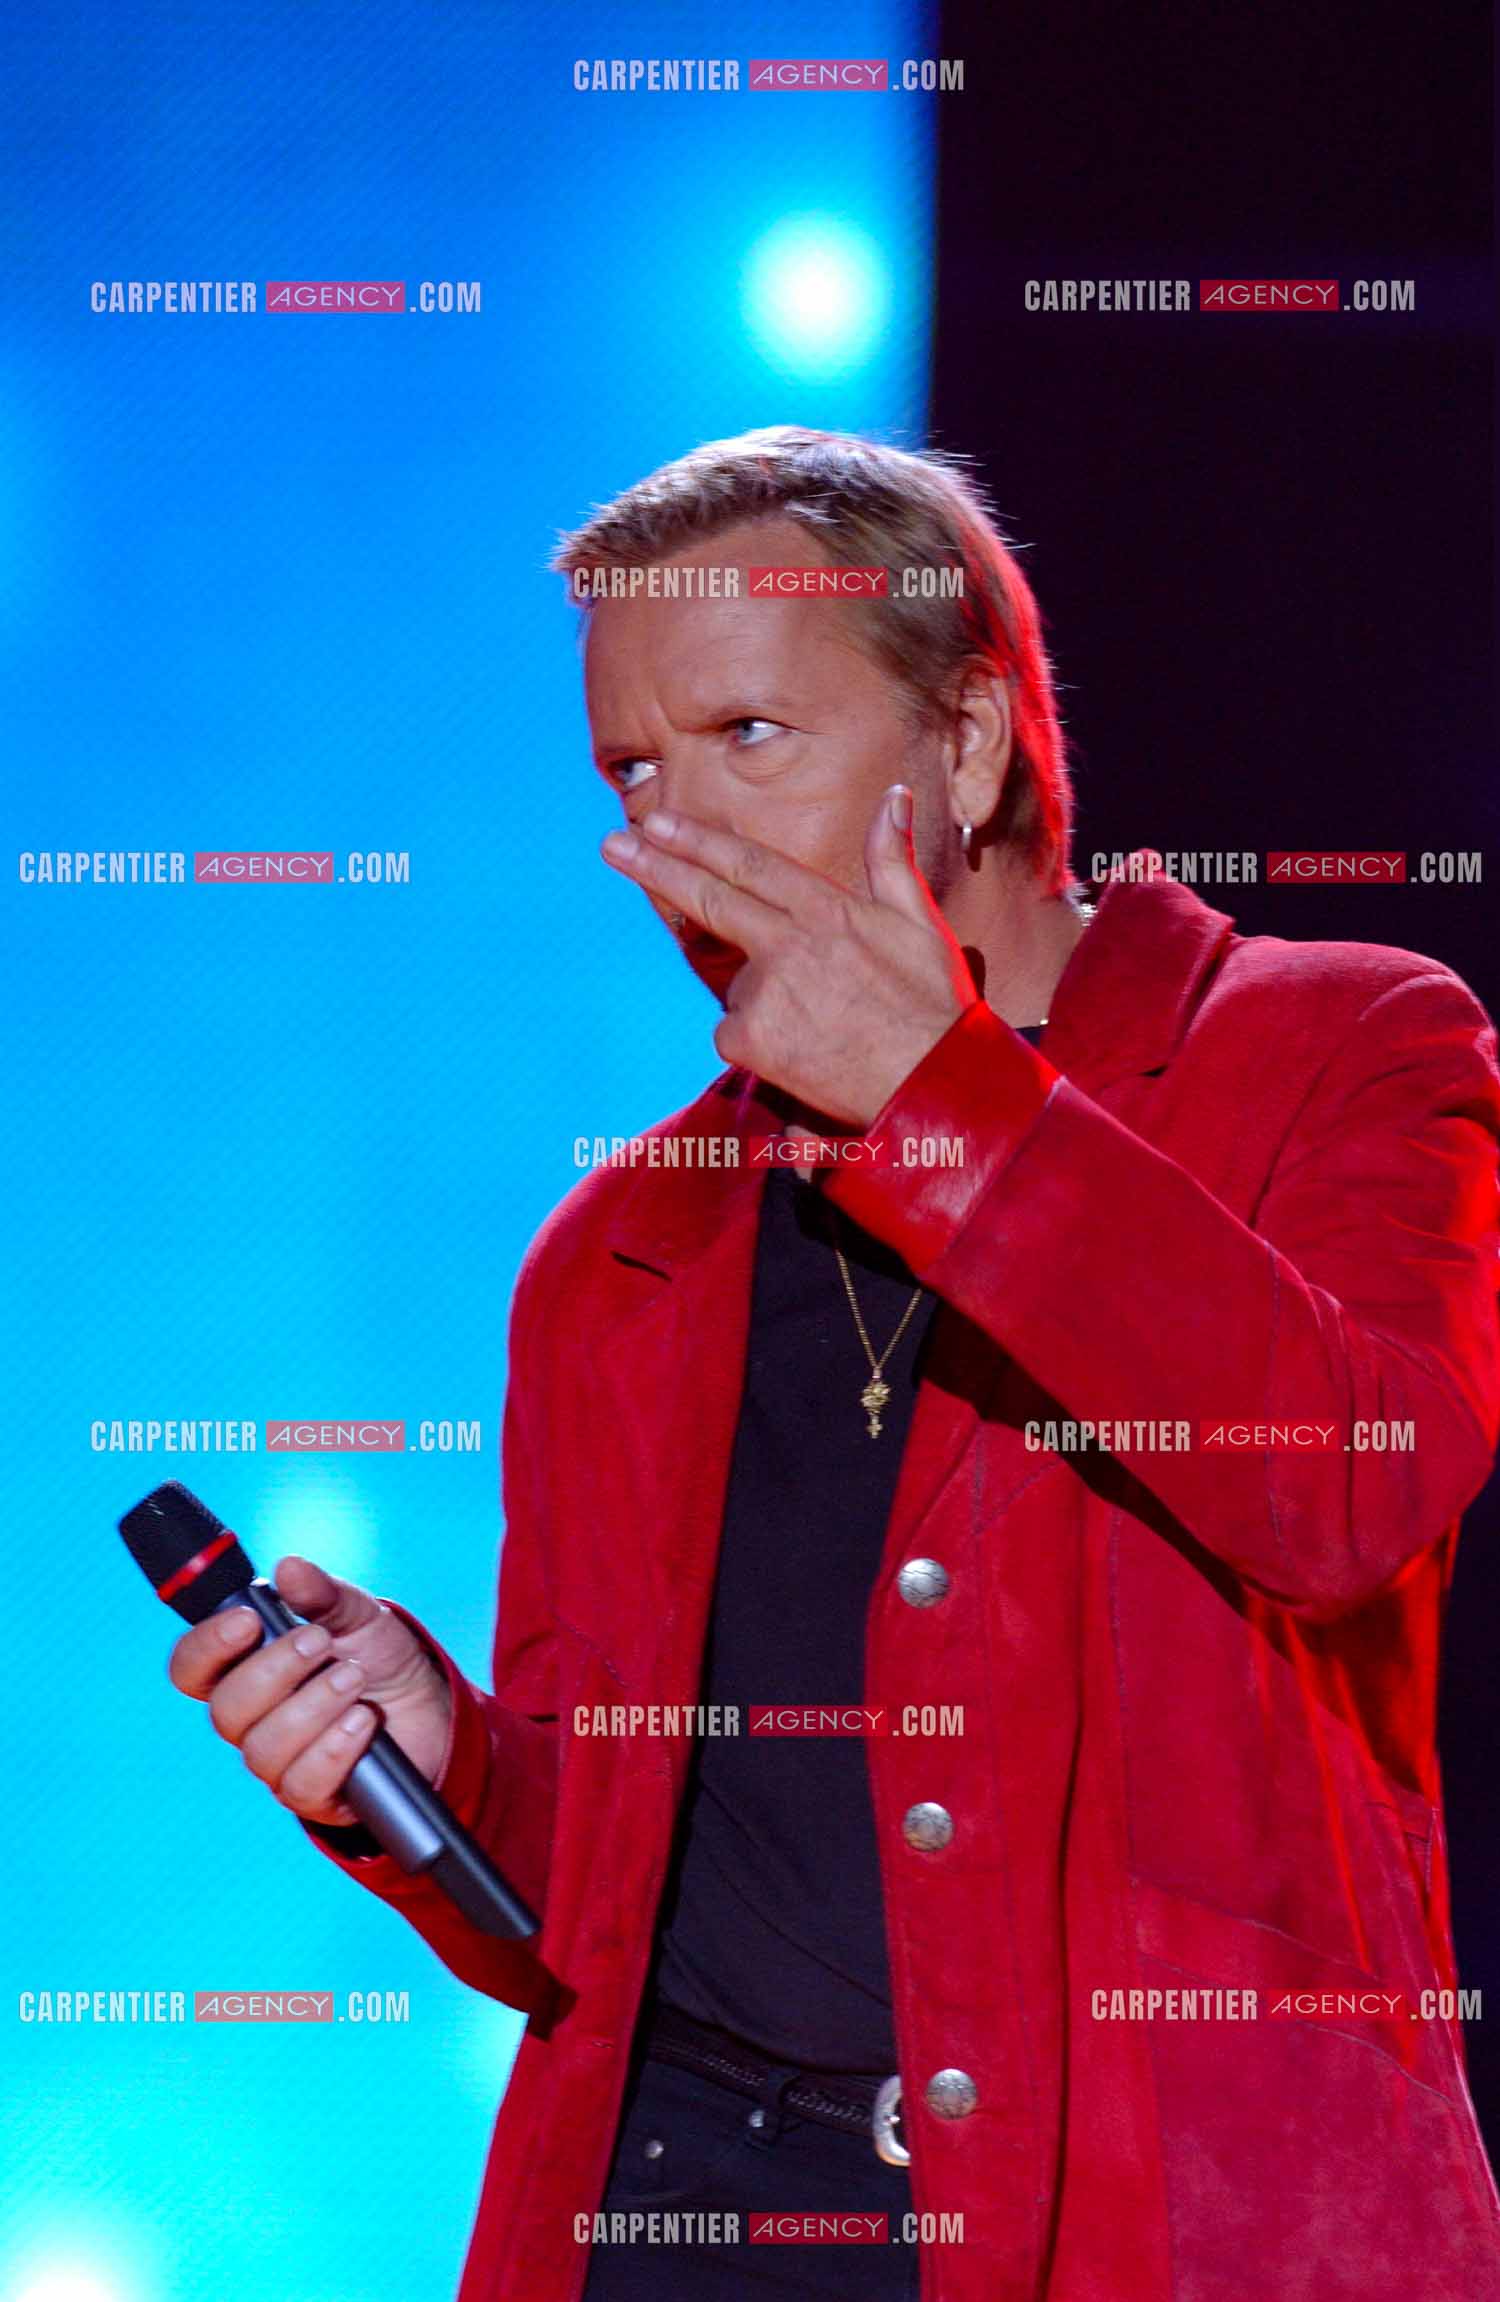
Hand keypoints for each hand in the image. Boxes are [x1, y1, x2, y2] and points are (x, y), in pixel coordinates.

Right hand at [167, 1556, 451, 1828]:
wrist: (429, 1705)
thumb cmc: (378, 1658)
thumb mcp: (357, 1614)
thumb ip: (322, 1593)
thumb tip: (288, 1568)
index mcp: (245, 1669)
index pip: (191, 1668)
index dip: (206, 1647)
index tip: (248, 1621)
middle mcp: (252, 1720)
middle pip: (226, 1711)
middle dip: (276, 1671)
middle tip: (321, 1643)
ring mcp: (279, 1761)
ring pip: (263, 1750)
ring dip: (312, 1708)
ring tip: (354, 1680)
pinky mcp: (313, 1794)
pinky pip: (303, 1783)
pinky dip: (334, 1749)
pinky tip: (362, 1723)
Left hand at [600, 785, 976, 1128]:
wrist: (932, 1086)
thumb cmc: (933, 1007)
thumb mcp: (919, 923)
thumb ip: (892, 858)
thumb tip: (894, 794)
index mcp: (827, 909)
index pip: (749, 865)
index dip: (699, 841)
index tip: (656, 821)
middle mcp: (788, 942)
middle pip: (708, 898)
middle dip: (655, 866)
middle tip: (613, 844)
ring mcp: (765, 991)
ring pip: (738, 983)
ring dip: (762, 998)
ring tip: (823, 1025)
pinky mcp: (750, 1039)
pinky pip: (736, 1033)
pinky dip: (758, 1040)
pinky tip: (804, 1052)